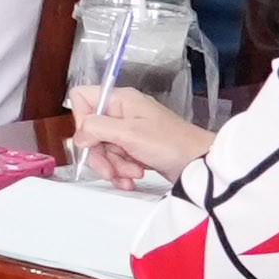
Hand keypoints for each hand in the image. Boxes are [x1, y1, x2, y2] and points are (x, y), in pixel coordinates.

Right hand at [67, 82, 212, 183]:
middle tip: (110, 170)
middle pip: (91, 131)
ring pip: (103, 149)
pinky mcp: (137, 149)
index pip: (83, 99)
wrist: (199, 163)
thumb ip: (96, 128)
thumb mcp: (128, 133)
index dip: (80, 120)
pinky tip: (132, 180)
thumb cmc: (170, 143)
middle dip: (100, 154)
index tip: (91, 139)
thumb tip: (78, 136)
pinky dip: (121, 172)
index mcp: (120, 99)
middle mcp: (123, 112)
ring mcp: (130, 131)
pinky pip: (116, 160)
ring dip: (113, 166)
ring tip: (131, 174)